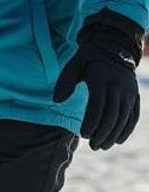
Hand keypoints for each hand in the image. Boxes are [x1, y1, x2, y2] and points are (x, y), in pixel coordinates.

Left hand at [53, 9, 142, 150]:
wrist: (113, 46)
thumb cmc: (89, 58)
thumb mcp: (74, 64)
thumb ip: (64, 81)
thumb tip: (56, 100)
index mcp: (101, 77)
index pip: (98, 105)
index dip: (91, 122)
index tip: (83, 135)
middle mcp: (118, 85)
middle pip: (112, 116)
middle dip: (102, 134)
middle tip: (92, 145)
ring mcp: (129, 91)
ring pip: (123, 119)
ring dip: (113, 135)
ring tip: (101, 145)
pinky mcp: (135, 96)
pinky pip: (133, 117)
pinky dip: (126, 130)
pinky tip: (117, 140)